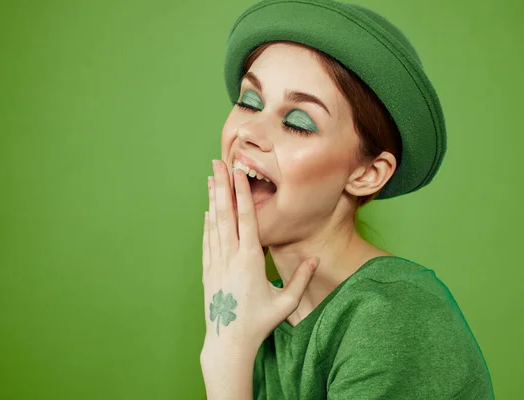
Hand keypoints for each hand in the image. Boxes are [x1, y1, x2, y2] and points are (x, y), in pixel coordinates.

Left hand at [201, 159, 319, 355]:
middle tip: (217, 163)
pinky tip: (207, 212)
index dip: (242, 193)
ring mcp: (216, 263)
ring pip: (214, 224)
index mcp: (250, 260)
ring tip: (210, 178)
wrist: (228, 341)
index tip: (239, 173)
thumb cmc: (258, 322)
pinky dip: (207, 224)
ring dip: (212, 200)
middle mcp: (230, 256)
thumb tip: (315, 259)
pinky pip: (207, 241)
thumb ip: (301, 279)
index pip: (246, 218)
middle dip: (221, 186)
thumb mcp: (285, 302)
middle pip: (225, 214)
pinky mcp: (208, 271)